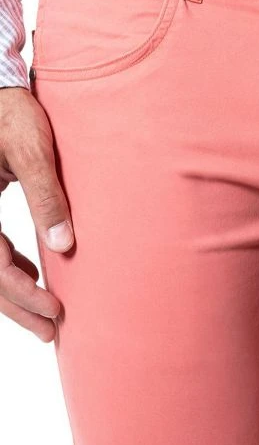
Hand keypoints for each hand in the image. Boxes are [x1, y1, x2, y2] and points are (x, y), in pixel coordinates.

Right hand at [0, 86, 74, 342]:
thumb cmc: (12, 112)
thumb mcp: (32, 149)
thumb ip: (46, 194)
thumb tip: (63, 244)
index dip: (21, 294)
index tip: (54, 312)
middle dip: (18, 306)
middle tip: (51, 332)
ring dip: (13, 292)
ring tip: (45, 315)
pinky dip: (9, 266)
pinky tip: (32, 274)